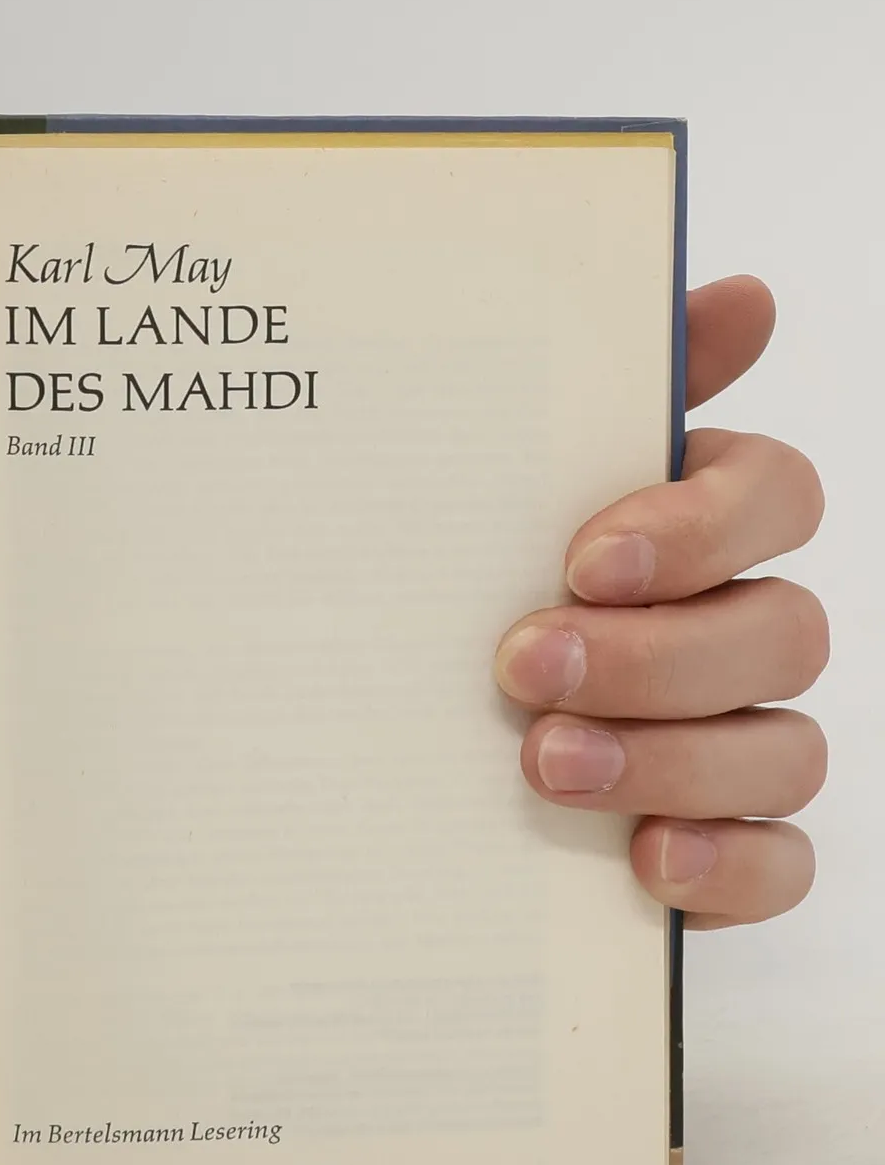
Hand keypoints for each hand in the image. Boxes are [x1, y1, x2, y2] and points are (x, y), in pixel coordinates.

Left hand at [495, 275, 826, 927]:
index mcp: (696, 531)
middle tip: (523, 667)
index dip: (701, 525)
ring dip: (669, 759)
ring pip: (786, 751)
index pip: (776, 496)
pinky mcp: (728, 849)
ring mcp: (741, 745)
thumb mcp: (491, 499)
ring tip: (542, 764)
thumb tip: (743, 298)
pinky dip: (724, 865)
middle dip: (654, 656)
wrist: (378, 746)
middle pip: (782, 632)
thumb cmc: (457, 596)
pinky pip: (781, 865)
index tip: (584, 557)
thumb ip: (600, 401)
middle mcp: (738, 634)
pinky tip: (643, 859)